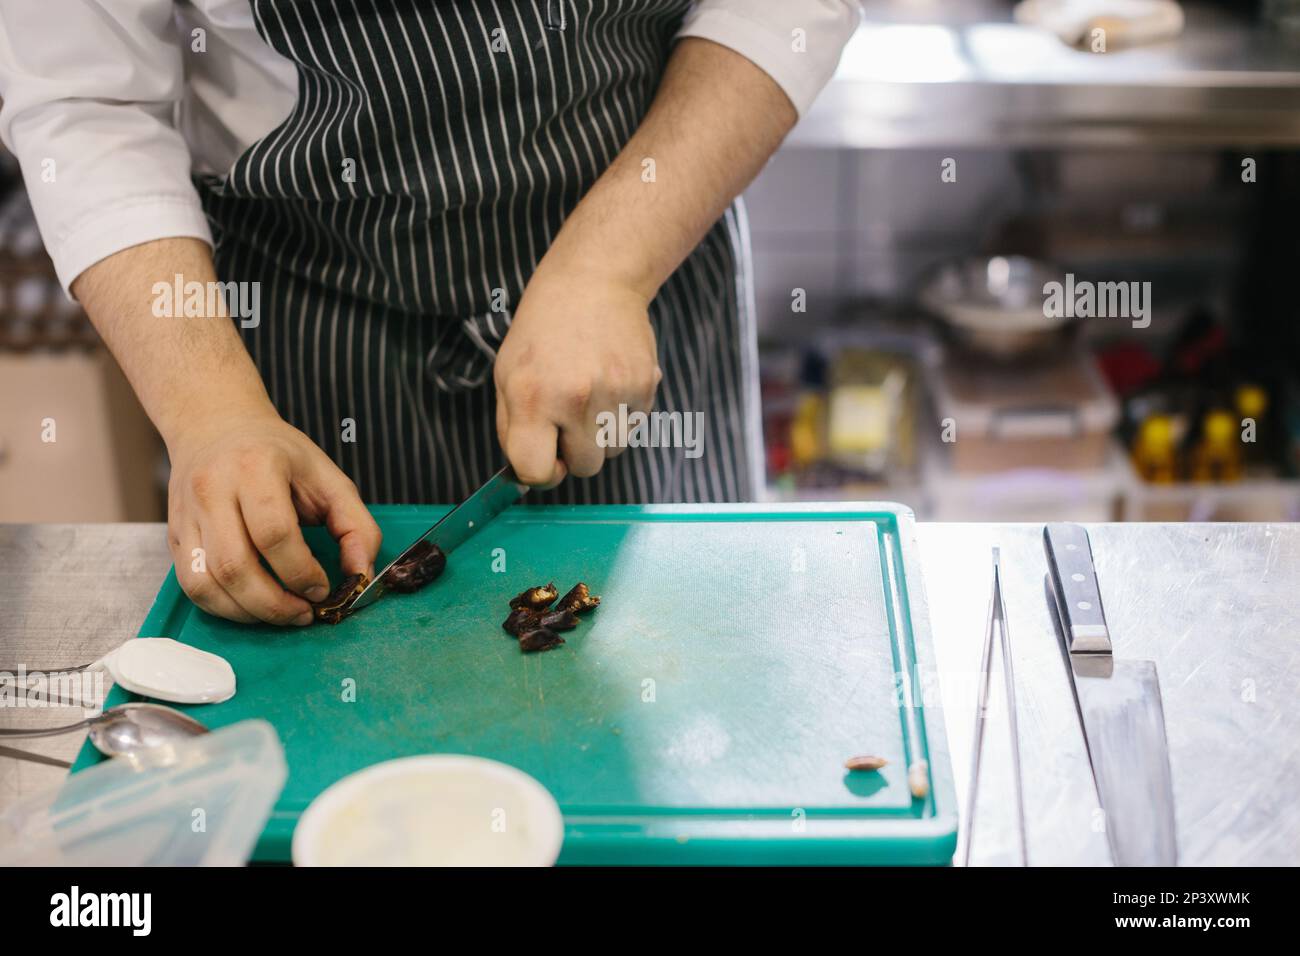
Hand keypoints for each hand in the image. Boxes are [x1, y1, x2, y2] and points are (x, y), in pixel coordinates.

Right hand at [164, 406, 381, 624]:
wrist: (217, 428)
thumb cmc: (279, 456)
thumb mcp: (329, 478)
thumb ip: (356, 526)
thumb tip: (360, 576)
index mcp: (256, 467)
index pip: (274, 533)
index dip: (302, 572)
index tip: (322, 588)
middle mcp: (213, 490)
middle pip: (236, 566)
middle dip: (275, 604)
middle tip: (304, 613)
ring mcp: (187, 514)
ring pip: (208, 583)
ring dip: (249, 612)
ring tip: (282, 613)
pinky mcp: (175, 536)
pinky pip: (192, 586)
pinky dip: (223, 608)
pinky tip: (252, 607)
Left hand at [494, 270, 661, 485]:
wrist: (593, 282)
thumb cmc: (543, 331)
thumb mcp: (507, 376)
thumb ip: (514, 430)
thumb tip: (528, 475)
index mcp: (532, 397)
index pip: (537, 473)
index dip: (541, 473)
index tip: (545, 457)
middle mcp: (575, 399)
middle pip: (585, 469)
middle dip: (575, 452)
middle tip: (567, 415)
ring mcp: (615, 394)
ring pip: (612, 452)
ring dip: (600, 435)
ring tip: (589, 394)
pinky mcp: (645, 387)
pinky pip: (634, 428)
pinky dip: (621, 415)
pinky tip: (609, 382)